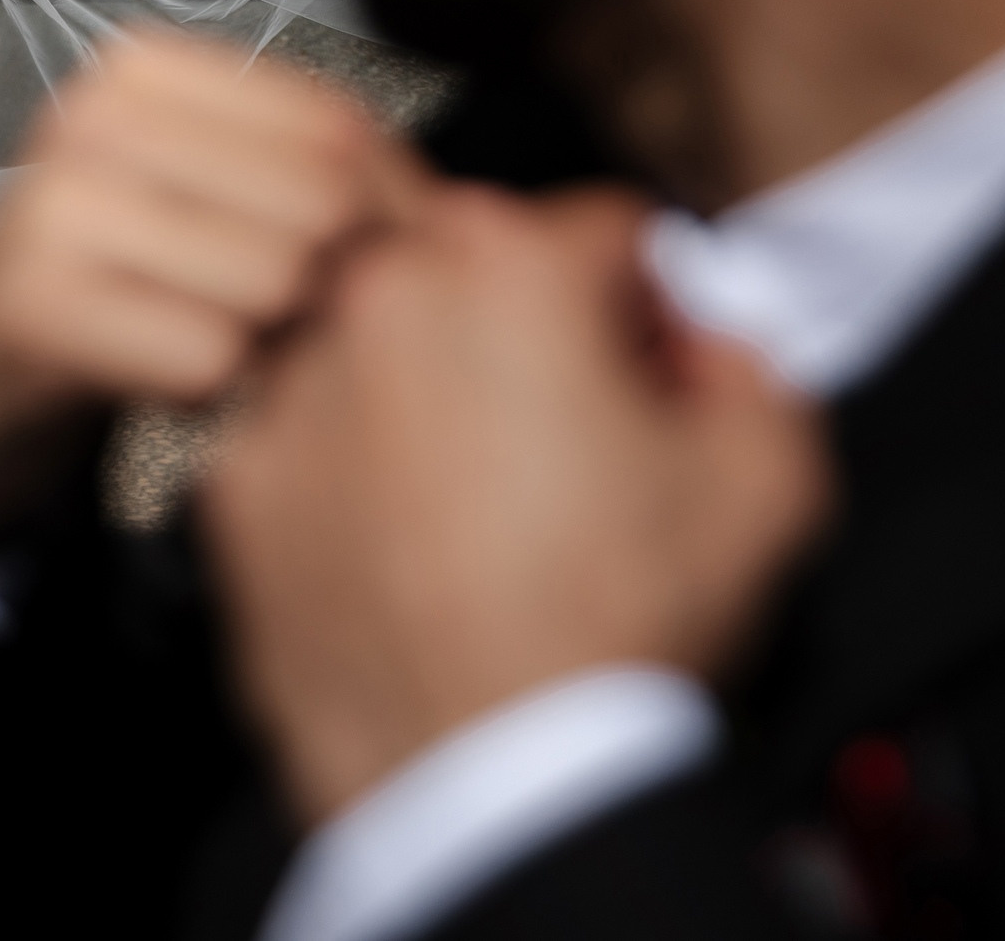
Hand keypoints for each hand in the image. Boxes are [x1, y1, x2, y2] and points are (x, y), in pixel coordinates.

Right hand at [0, 28, 427, 557]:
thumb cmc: (122, 287)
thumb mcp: (205, 196)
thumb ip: (309, 172)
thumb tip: (460, 209)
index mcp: (138, 69)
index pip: (338, 126)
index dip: (382, 215)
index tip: (352, 273)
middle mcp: (87, 118)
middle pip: (317, 205)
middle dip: (328, 286)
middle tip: (284, 328)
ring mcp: (51, 209)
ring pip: (273, 283)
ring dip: (272, 346)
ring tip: (225, 349)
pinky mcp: (35, 308)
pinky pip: (207, 358)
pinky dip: (213, 395)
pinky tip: (175, 387)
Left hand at [199, 188, 829, 823]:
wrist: (491, 775)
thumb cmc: (618, 629)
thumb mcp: (769, 477)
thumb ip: (750, 363)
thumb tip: (708, 342)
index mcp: (511, 270)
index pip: (596, 229)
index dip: (643, 300)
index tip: (646, 361)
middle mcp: (379, 301)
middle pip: (463, 259)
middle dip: (517, 316)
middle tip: (558, 414)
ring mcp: (290, 388)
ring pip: (366, 338)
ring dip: (418, 378)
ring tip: (473, 481)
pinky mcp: (235, 477)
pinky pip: (298, 432)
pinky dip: (343, 462)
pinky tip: (402, 534)